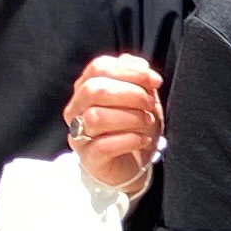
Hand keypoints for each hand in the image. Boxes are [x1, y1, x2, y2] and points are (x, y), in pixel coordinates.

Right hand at [65, 52, 164, 195]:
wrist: (135, 164)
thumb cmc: (134, 126)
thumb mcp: (141, 98)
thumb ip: (138, 78)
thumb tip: (140, 65)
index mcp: (86, 88)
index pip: (99, 68)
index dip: (129, 71)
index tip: (155, 81)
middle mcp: (76, 109)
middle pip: (94, 90)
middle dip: (129, 94)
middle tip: (150, 104)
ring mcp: (79, 135)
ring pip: (96, 117)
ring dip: (129, 118)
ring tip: (147, 122)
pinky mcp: (89, 159)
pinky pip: (102, 146)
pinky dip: (128, 140)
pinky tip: (143, 140)